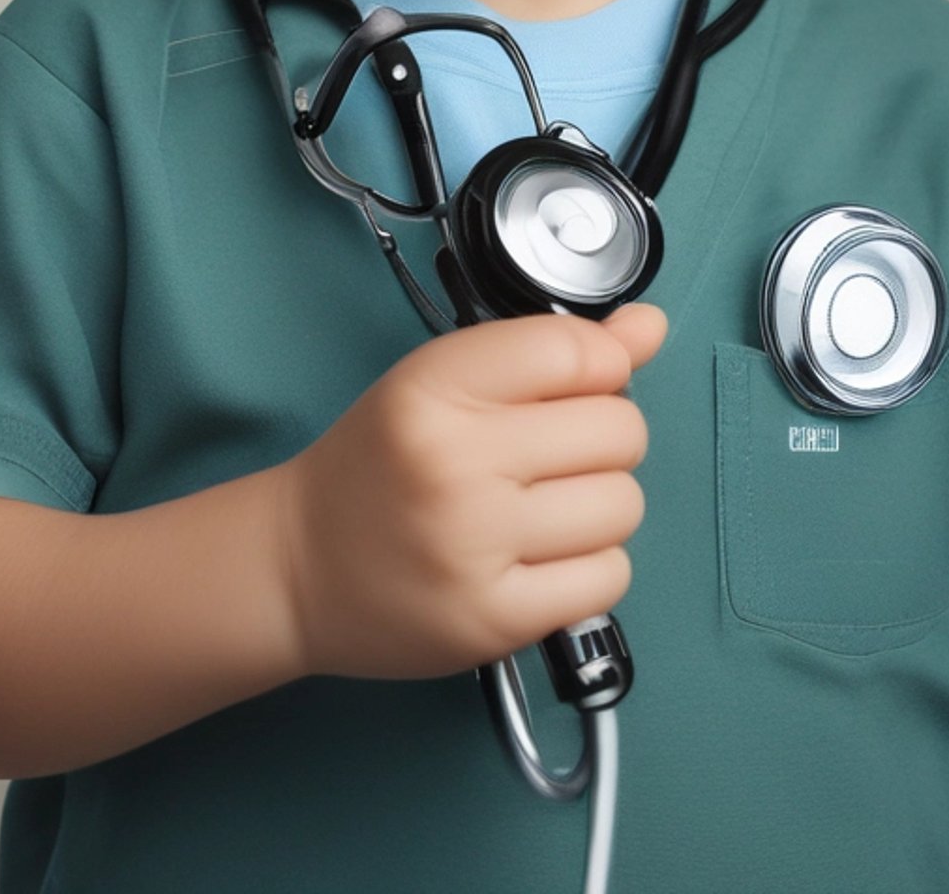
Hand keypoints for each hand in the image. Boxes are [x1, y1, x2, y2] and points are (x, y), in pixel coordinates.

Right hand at [273, 301, 667, 681]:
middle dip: (602, 438)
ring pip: (624, 505)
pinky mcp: (495, 620)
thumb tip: (649, 327)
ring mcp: (475, 547)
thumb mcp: (446, 380)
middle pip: (619, 429)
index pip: (576, 351)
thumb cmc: (380, 463)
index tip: (577, 384)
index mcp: (437, 387)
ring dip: (600, 505)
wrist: (298, 566)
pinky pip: (609, 577)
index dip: (600, 365)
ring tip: (544, 508)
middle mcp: (455, 463)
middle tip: (550, 455)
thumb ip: (553, 350)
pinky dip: (591, 566)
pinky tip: (541, 556)